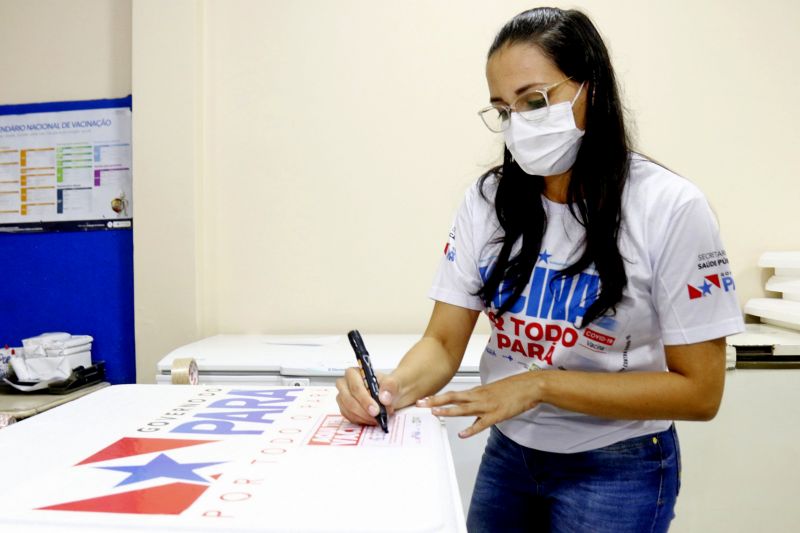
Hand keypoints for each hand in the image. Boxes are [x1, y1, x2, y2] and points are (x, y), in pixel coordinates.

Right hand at [336, 368, 398, 426]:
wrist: (390, 395)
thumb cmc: (389, 386)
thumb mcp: (394, 382)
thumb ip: (390, 387)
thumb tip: (384, 398)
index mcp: (354, 373)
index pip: (355, 387)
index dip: (364, 400)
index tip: (375, 410)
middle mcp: (345, 383)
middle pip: (349, 399)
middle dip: (363, 410)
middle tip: (377, 416)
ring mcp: (343, 397)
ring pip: (348, 410)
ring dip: (363, 417)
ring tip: (377, 418)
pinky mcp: (345, 408)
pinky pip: (349, 417)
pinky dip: (361, 420)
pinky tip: (371, 419)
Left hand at [417, 372, 542, 437]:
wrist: (530, 386)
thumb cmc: (513, 388)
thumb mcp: (492, 392)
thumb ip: (479, 399)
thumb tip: (470, 407)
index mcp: (477, 392)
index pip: (453, 394)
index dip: (438, 397)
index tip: (424, 398)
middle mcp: (479, 397)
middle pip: (453, 398)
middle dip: (436, 401)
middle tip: (421, 403)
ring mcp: (487, 406)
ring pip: (464, 409)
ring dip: (448, 411)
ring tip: (435, 413)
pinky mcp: (497, 414)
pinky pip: (482, 423)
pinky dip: (471, 429)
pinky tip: (462, 434)